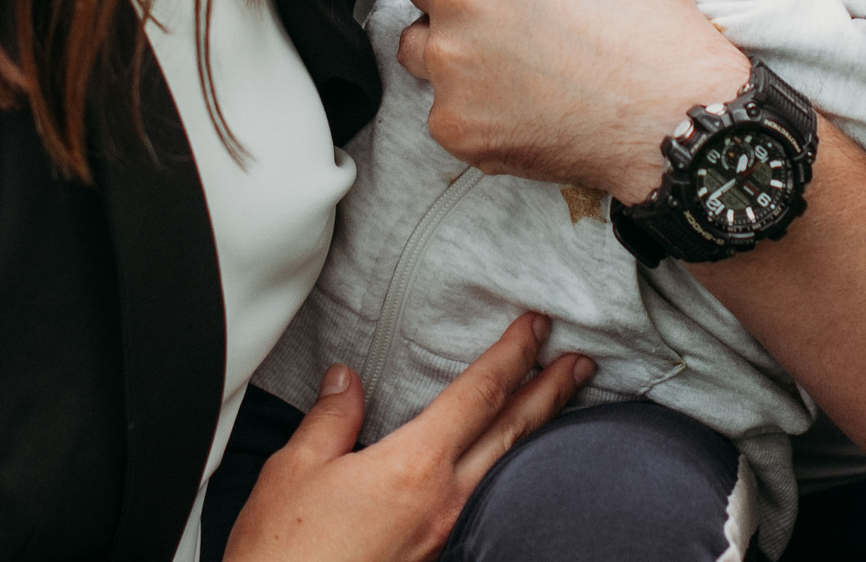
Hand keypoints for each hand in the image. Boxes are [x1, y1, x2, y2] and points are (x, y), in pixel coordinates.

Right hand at [225, 315, 593, 561]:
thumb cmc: (284, 552)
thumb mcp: (295, 470)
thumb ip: (330, 419)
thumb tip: (345, 382)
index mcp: (414, 468)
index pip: (478, 395)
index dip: (512, 354)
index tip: (536, 327)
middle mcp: (444, 502)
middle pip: (512, 433)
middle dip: (549, 391)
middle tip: (580, 362)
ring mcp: (446, 535)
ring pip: (507, 471)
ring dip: (539, 431)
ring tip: (561, 405)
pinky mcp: (437, 559)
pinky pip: (488, 503)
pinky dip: (509, 472)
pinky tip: (509, 469)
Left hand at [399, 0, 748, 201]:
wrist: (669, 113)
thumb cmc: (650, 17)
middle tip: (511, 15)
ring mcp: (450, 64)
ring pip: (415, 44)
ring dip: (445, 46)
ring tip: (505, 61)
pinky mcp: (453, 123)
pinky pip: (440, 109)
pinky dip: (470, 109)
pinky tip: (518, 108)